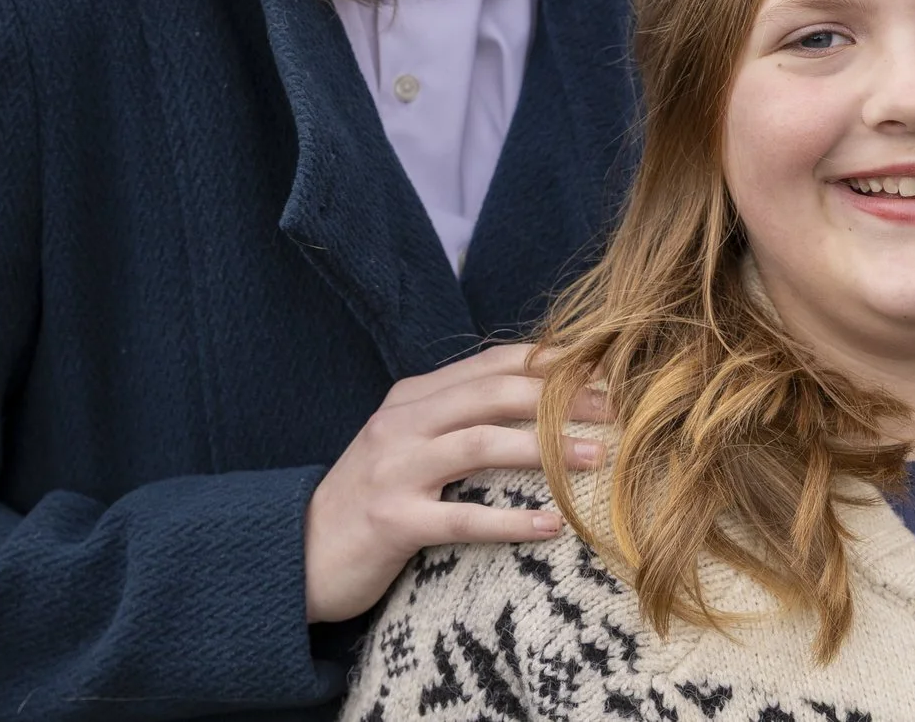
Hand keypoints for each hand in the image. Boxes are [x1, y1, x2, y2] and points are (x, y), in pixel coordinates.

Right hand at [303, 343, 604, 623]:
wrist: (297, 552)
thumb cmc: (369, 500)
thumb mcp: (407, 443)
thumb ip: (456, 418)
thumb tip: (534, 403)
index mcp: (412, 398)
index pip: (490, 364)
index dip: (549, 362)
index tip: (604, 368)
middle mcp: (402, 424)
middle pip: (492, 394)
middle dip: (559, 398)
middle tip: (617, 408)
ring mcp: (395, 471)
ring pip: (480, 445)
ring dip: (545, 449)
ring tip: (600, 458)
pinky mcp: (393, 522)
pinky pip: (461, 518)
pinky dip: (511, 521)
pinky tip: (552, 526)